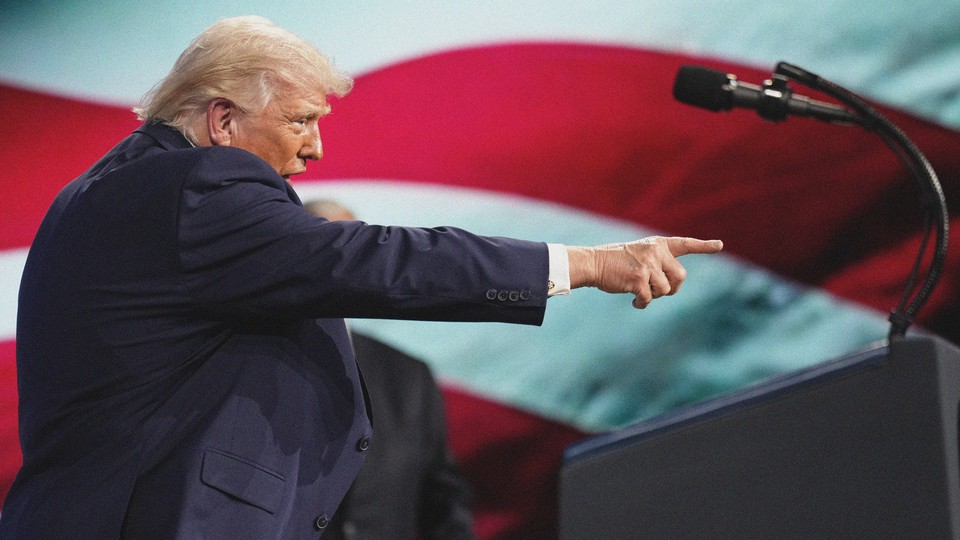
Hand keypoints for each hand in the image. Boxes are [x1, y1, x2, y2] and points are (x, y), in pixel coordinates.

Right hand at [567, 236, 722, 308]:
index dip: (703, 246)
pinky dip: (642, 303)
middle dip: (671, 288)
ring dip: (654, 296)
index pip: (684, 244)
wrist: (594, 263)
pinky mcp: (639, 279)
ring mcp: (648, 265)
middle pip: (680, 277)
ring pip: (665, 290)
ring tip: (639, 293)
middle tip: (657, 291)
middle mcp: (656, 252)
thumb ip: (657, 263)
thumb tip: (671, 286)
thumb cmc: (615, 262)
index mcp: (657, 244)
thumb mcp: (639, 254)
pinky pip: (649, 299)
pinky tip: (634, 301)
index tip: (719, 245)